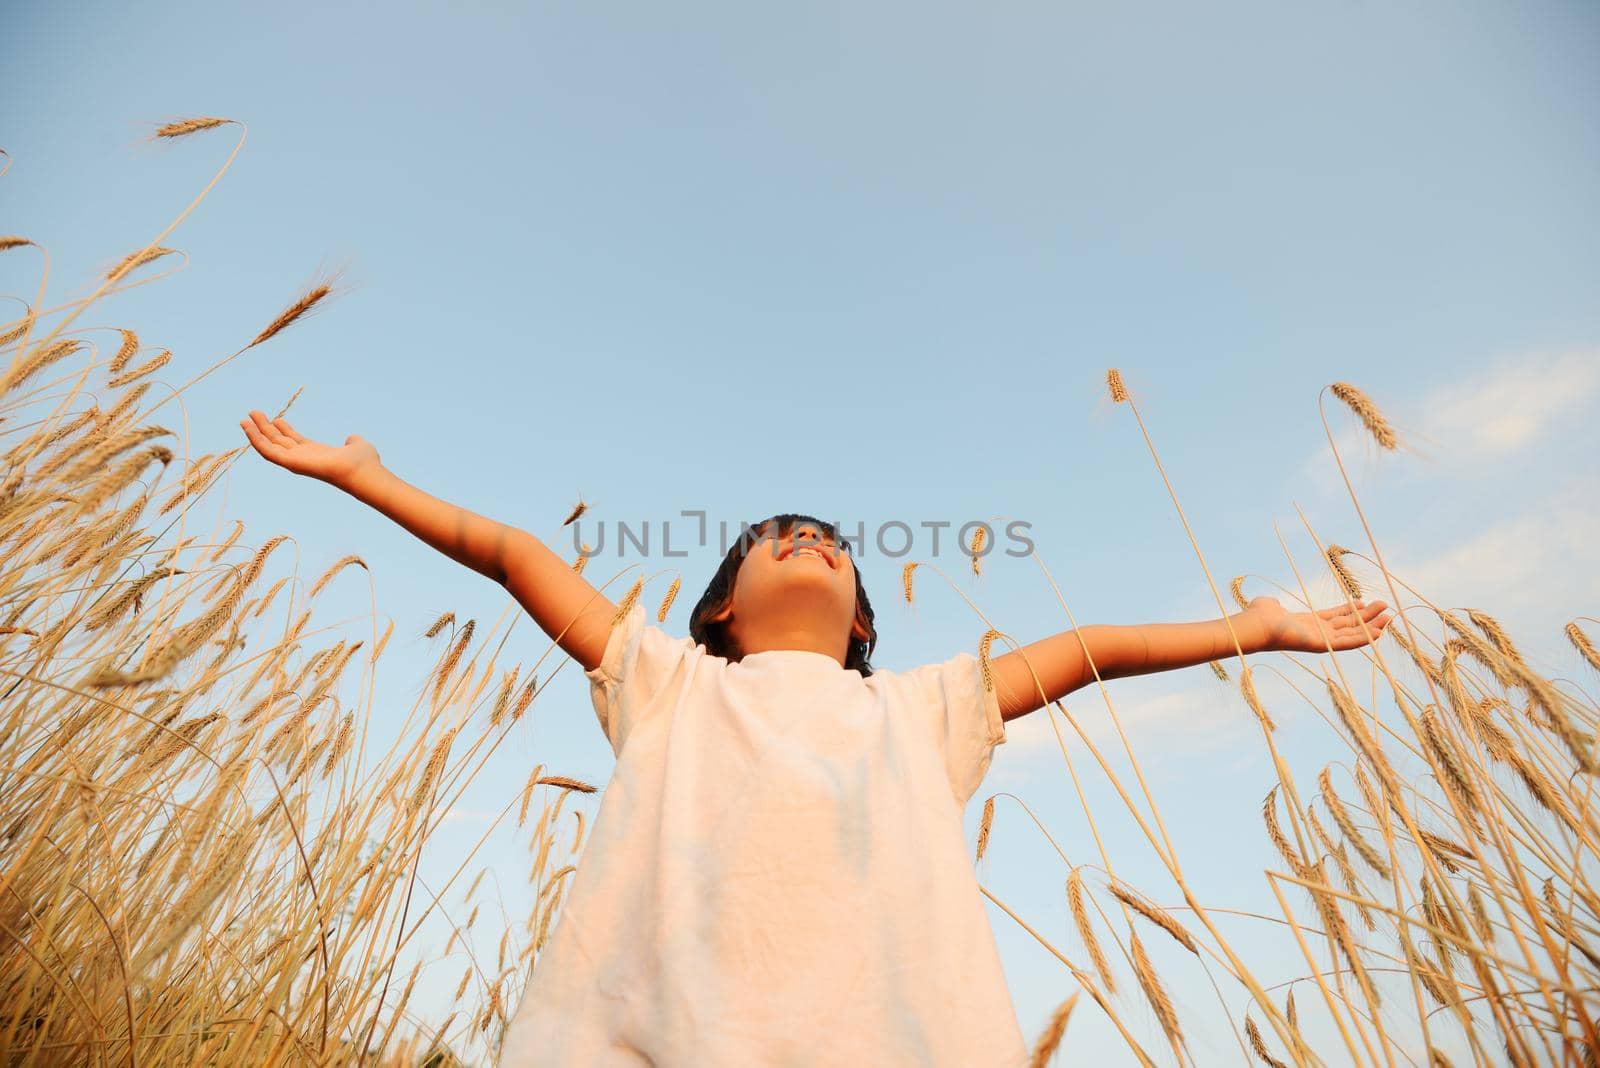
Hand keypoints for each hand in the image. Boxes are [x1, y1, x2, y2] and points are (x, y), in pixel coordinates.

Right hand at [239, 410, 379, 489]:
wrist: (362, 471)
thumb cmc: (364, 462)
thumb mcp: (357, 445)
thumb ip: (353, 442)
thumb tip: (352, 439)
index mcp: (317, 453)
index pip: (295, 441)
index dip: (285, 430)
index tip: (277, 419)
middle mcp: (304, 458)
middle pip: (279, 442)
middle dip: (266, 428)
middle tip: (254, 413)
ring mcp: (296, 461)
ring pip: (270, 446)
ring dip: (256, 432)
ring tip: (245, 417)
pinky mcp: (290, 463)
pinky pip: (268, 451)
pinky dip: (256, 440)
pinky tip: (247, 427)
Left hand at [1245, 595, 1392, 653]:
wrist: (1256, 625)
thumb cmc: (1259, 616)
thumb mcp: (1270, 606)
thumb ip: (1273, 605)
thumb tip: (1269, 604)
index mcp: (1308, 623)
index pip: (1334, 617)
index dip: (1350, 610)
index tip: (1364, 603)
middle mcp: (1318, 632)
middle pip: (1348, 624)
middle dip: (1367, 617)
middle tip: (1385, 607)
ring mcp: (1322, 640)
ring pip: (1353, 633)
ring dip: (1372, 626)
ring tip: (1389, 616)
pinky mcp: (1324, 645)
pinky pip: (1349, 642)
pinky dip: (1364, 638)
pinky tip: (1379, 632)